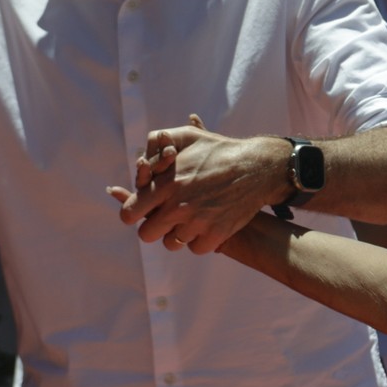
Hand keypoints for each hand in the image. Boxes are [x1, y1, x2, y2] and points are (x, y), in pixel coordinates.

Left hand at [106, 115, 286, 253]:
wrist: (256, 167)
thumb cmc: (220, 150)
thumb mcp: (188, 137)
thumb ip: (160, 145)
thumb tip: (143, 158)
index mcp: (166, 184)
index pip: (130, 212)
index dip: (133, 212)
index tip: (141, 211)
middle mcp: (178, 206)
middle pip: (147, 234)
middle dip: (154, 227)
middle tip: (166, 218)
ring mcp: (197, 223)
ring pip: (171, 243)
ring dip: (178, 234)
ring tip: (188, 220)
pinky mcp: (216, 235)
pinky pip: (195, 249)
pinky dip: (200, 241)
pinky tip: (205, 227)